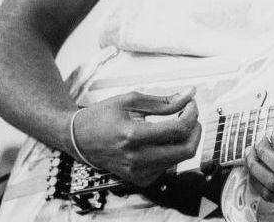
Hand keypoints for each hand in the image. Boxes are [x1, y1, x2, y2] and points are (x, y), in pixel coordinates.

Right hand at [71, 88, 201, 186]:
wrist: (77, 139)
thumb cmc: (101, 116)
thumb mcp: (130, 100)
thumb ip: (163, 101)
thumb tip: (190, 93)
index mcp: (132, 136)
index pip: (178, 130)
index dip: (192, 114)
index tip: (190, 103)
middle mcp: (136, 158)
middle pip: (186, 150)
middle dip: (195, 130)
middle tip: (190, 115)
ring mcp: (138, 172)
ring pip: (180, 159)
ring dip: (185, 140)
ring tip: (175, 124)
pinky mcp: (140, 179)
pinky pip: (168, 166)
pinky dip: (172, 151)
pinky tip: (162, 140)